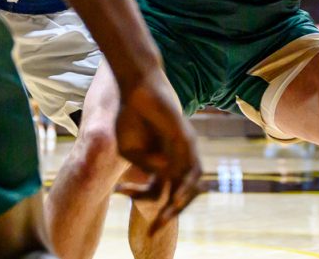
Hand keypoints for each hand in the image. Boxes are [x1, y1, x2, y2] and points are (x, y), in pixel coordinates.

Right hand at [112, 70, 202, 232]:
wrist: (136, 87)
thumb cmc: (129, 115)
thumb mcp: (128, 149)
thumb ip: (143, 165)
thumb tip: (161, 178)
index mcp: (161, 161)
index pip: (159, 190)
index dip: (142, 200)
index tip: (128, 205)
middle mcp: (176, 158)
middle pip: (178, 194)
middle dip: (167, 214)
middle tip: (153, 230)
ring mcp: (184, 150)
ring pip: (189, 185)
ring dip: (178, 205)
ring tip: (164, 218)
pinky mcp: (187, 139)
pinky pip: (191, 167)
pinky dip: (185, 184)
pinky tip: (175, 196)